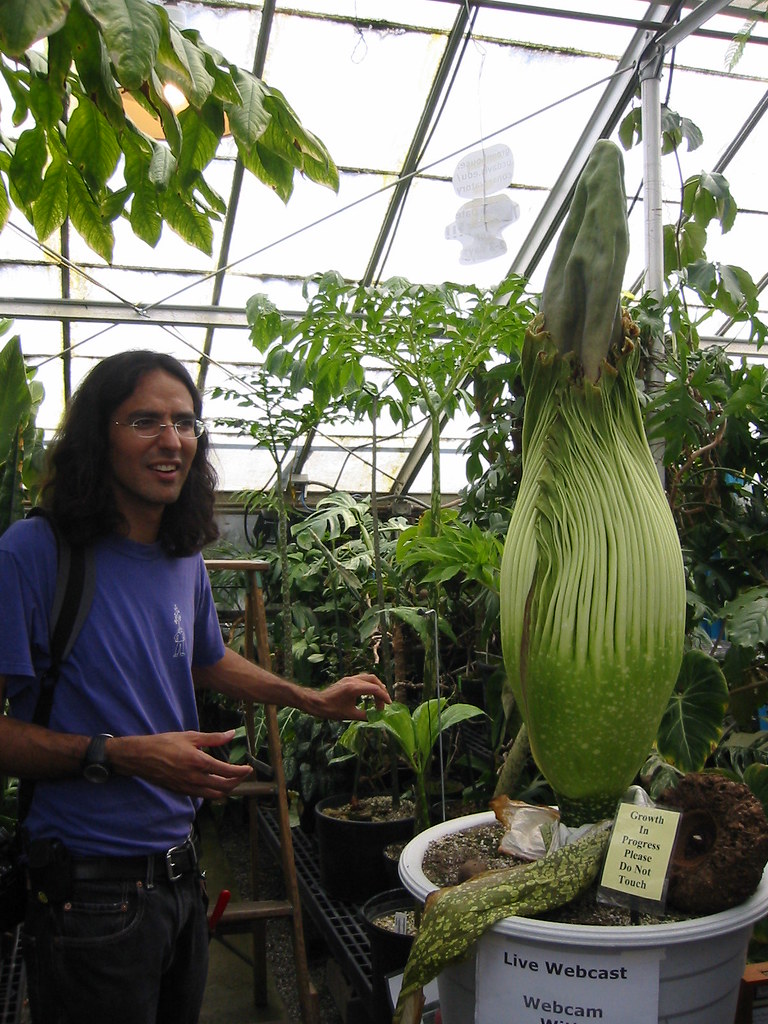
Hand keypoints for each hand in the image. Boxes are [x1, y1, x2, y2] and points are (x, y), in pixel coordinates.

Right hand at [108, 730, 252, 799]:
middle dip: (237, 782)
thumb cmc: (165, 743)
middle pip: (224, 787)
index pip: (227, 771)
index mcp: (200, 762)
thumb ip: (213, 737)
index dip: (241, 771)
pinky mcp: (182, 792)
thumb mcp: (190, 736)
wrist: (141, 758)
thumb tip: (232, 733)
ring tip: (232, 780)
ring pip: (215, 795)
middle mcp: (196, 778)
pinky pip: (203, 796)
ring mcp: (188, 788)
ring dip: (227, 789)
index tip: (248, 768)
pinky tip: (215, 783)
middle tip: (243, 774)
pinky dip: (213, 792)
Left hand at [314, 673, 390, 720]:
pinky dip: (369, 685)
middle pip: (374, 680)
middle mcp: (353, 680)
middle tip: (384, 702)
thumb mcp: (349, 715)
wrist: (316, 703)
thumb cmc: (331, 710)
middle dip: (382, 690)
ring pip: (369, 677)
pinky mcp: (347, 679)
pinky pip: (363, 678)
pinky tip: (369, 694)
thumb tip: (376, 718)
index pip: (375, 689)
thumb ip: (365, 716)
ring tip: (379, 698)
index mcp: (354, 688)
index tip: (389, 705)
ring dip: (376, 686)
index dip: (384, 697)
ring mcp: (350, 678)